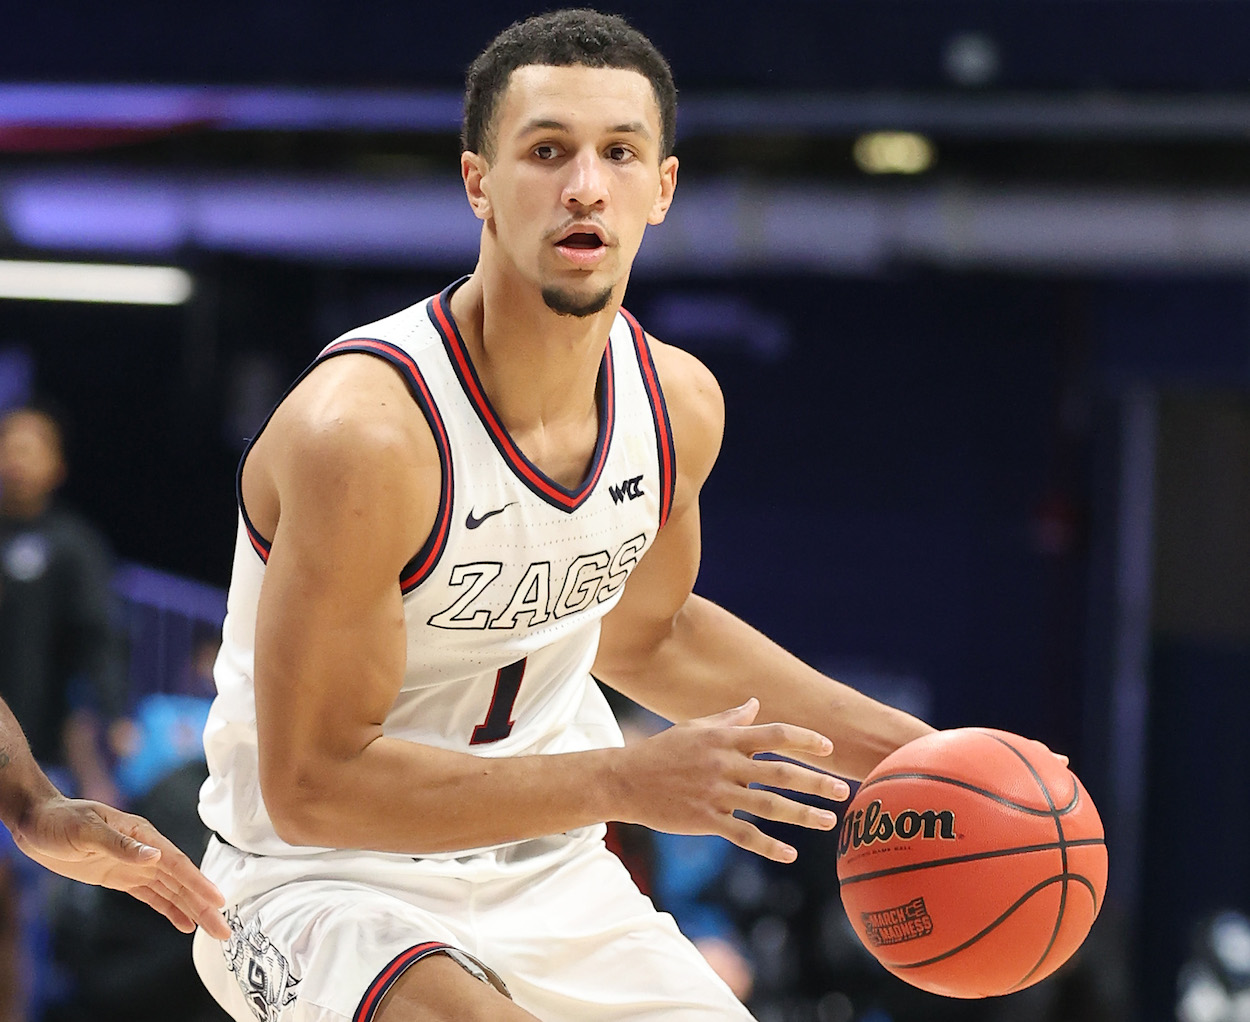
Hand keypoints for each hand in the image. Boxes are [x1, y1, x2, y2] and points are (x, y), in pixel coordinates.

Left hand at [11, 795, 229, 939]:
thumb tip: (155, 857)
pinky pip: (152, 897)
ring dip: (192, 909)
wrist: (38, 822)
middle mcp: (146, 851)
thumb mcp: (87, 830)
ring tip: (212, 930)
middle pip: (181, 882)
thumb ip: (122, 845)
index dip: (199, 883)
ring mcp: (135, 865)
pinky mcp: (122, 878)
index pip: (177, 863)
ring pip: (171, 891)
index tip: (218, 901)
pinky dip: (170, 910)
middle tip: (223, 930)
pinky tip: (184, 923)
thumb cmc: (61, 820)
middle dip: (203, 905)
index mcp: (143, 835)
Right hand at [618, 698, 849, 862]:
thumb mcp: (695, 728)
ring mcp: (717, 793)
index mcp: (725, 739)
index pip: (775, 735)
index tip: (829, 748)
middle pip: (781, 773)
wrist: (625, 779)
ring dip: (804, 816)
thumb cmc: (662, 750)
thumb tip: (755, 704)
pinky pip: (744, 835)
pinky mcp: (707, 819)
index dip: (805, 740)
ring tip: (829, 823)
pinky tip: (789, 855)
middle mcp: (726, 764)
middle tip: (843, 791)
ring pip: (770, 806)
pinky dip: (769, 846)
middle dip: (817, 782)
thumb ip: (729, 719)